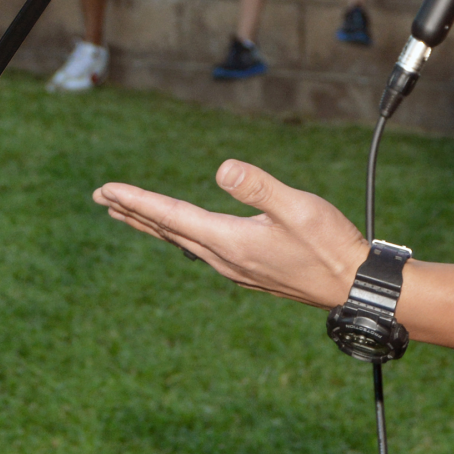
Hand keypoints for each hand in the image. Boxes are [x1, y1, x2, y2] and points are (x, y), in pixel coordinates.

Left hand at [93, 160, 369, 308]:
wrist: (351, 285)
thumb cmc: (329, 243)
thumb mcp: (298, 207)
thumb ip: (260, 187)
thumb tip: (221, 168)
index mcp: (230, 241)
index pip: (173, 217)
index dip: (138, 201)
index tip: (107, 190)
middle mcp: (225, 259)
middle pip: (169, 231)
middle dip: (134, 212)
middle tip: (102, 197)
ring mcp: (236, 268)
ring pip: (182, 242)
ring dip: (154, 224)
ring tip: (130, 213)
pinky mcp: (248, 270)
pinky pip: (200, 250)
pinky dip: (180, 235)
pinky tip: (184, 233)